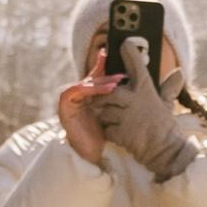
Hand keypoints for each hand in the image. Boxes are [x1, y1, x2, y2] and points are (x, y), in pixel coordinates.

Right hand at [55, 48, 124, 166]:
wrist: (93, 153)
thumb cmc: (105, 133)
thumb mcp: (117, 112)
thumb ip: (124, 97)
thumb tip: (141, 82)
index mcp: (91, 93)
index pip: (97, 74)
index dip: (103, 64)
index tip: (110, 54)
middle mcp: (80, 94)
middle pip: (91, 78)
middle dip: (106, 76)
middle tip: (121, 77)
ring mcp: (71, 100)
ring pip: (83, 84)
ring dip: (98, 83)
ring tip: (114, 86)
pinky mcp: (64, 108)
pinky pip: (72, 92)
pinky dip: (85, 90)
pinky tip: (98, 92)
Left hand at [94, 36, 194, 180]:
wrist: (166, 151)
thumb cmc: (164, 127)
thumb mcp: (166, 105)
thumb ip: (168, 88)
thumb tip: (179, 72)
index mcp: (147, 90)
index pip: (137, 65)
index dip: (129, 52)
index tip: (124, 43)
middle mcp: (136, 100)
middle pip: (109, 91)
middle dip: (103, 98)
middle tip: (106, 102)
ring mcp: (128, 117)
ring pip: (104, 111)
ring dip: (107, 118)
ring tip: (118, 122)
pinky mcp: (122, 133)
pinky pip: (106, 128)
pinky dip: (110, 132)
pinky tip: (120, 134)